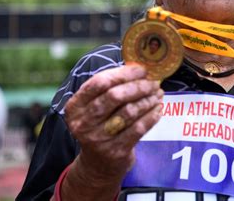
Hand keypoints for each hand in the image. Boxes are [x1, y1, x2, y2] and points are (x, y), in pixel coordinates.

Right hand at [64, 65, 163, 179]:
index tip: (142, 70)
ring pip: (129, 111)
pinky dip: (152, 115)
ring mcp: (99, 139)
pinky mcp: (116, 151)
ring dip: (148, 99)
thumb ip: (110, 87)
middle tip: (153, 82)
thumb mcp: (95, 107)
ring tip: (158, 93)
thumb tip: (138, 67)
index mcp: (75, 107)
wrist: (98, 165)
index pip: (99, 82)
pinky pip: (139, 128)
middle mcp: (83, 123)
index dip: (123, 74)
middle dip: (138, 86)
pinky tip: (158, 108)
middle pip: (114, 96)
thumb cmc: (101, 125)